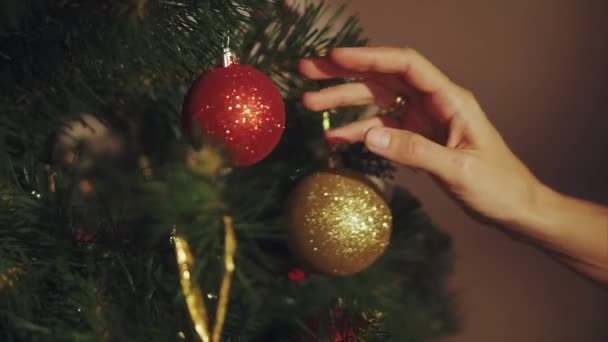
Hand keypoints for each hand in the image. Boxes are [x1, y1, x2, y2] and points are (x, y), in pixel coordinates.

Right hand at [299, 47, 541, 227]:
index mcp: (450, 99)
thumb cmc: (498, 185)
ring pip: (377, 101)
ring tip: (309, 102)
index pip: (405, 65)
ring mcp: (423, 120)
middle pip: (383, 78)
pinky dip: (357, 130)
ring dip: (344, 101)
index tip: (335, 56)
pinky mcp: (417, 139)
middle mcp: (433, 102)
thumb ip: (414, 151)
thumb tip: (368, 136)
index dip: (369, 57)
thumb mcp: (458, 169)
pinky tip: (335, 136)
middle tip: (308, 70)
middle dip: (345, 73)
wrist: (514, 208)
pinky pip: (381, 129)